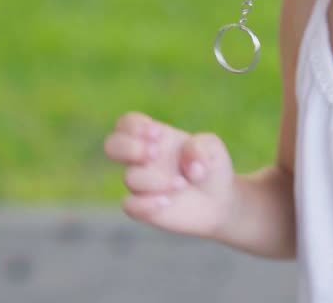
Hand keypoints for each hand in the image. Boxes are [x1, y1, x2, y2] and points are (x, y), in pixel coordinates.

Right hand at [103, 111, 236, 239]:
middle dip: (129, 147)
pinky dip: (145, 204)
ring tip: (182, 184)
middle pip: (112, 146)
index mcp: (154, 139)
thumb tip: (188, 166)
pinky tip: (167, 201)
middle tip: (155, 153)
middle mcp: (143, 160)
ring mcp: (141, 184)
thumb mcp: (213, 148)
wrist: (220, 202)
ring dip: (156, 179)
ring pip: (130, 177)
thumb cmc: (212, 168)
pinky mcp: (144, 208)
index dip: (135, 126)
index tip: (158, 134)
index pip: (127, 124)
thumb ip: (201, 146)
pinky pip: (129, 205)